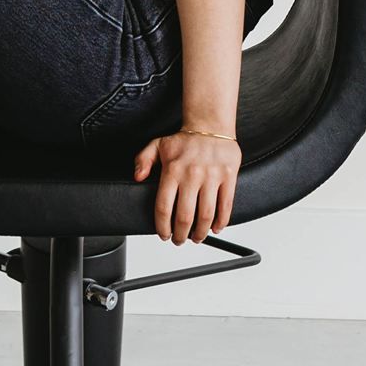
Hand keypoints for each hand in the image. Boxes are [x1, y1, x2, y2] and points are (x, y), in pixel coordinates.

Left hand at [132, 128, 240, 244]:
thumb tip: (137, 177)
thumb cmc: (184, 140)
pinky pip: (226, 205)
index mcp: (172, 170)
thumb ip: (143, 161)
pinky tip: (215, 228)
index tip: (164, 235)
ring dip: (200, 233)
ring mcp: (211, 176)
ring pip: (206, 215)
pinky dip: (221, 222)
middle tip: (179, 240)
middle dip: (181, 235)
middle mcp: (191, 175)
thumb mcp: (157, 145)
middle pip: (185, 216)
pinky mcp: (228, 177)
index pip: (164, 207)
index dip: (163, 227)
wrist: (211, 125)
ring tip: (196, 238)